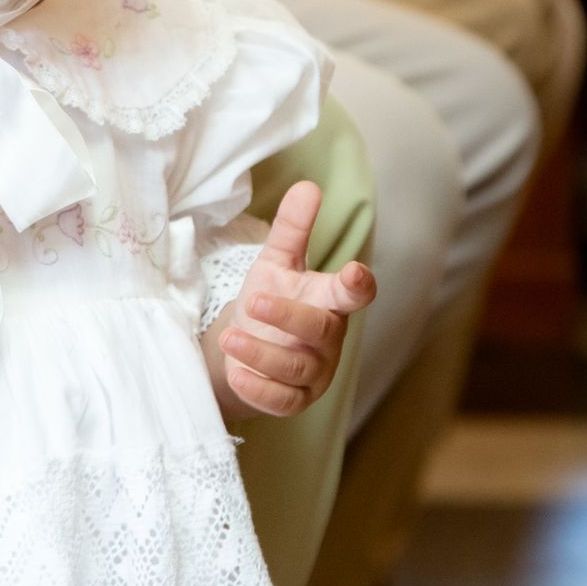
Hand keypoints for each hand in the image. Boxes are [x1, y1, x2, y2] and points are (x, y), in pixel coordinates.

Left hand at [205, 181, 375, 420]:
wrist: (247, 349)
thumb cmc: (271, 300)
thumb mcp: (276, 263)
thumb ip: (293, 228)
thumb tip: (308, 185)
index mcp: (330, 300)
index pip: (354, 293)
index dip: (357, 285)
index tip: (352, 273)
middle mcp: (328, 337)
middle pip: (320, 329)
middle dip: (289, 316)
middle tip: (254, 302)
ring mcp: (315, 372)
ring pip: (296, 367)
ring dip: (262, 354)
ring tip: (229, 338)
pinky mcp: (295, 400)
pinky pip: (282, 399)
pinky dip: (259, 388)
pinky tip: (236, 372)